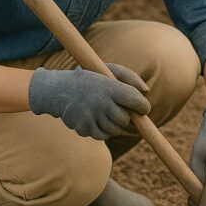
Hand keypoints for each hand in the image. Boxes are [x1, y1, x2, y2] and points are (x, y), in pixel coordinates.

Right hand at [28, 63, 150, 139]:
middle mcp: (100, 102)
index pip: (135, 100)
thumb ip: (130, 77)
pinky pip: (104, 136)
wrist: (58, 90)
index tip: (143, 108)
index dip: (143, 107)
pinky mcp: (83, 128)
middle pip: (125, 119)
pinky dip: (104, 131)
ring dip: (115, 124)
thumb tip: (146, 92)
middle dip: (126, 116)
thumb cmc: (89, 79)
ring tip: (106, 113)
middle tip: (118, 109)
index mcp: (108, 86)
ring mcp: (91, 116)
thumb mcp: (107, 70)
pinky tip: (97, 120)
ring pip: (116, 129)